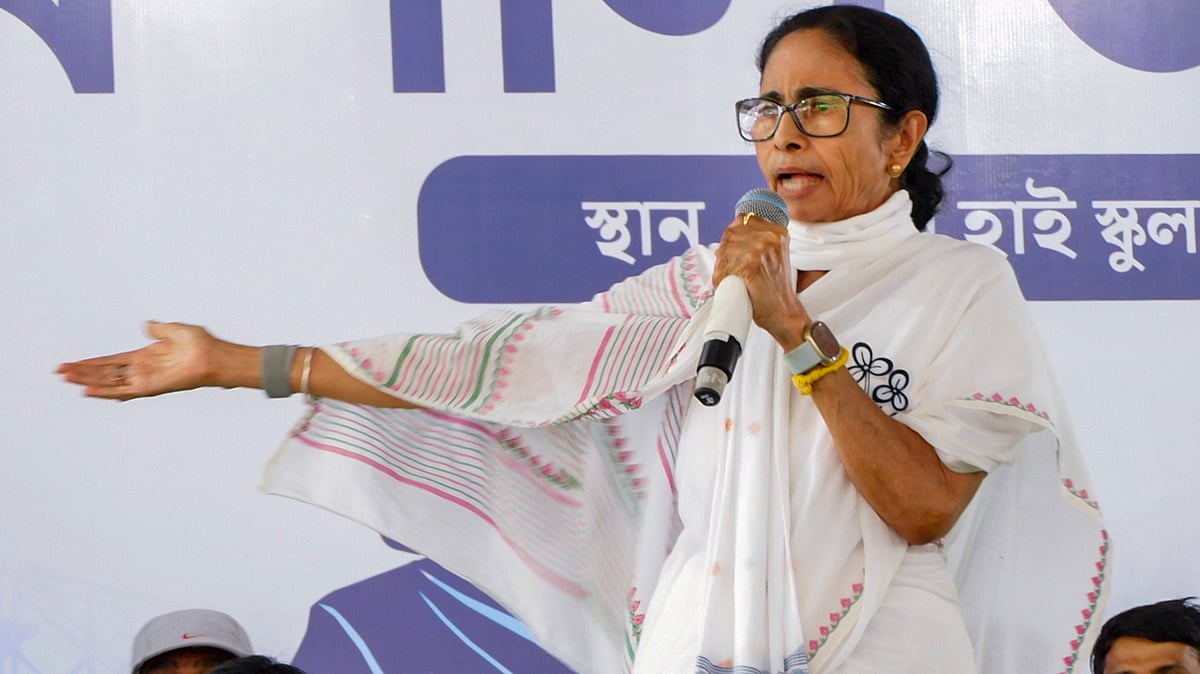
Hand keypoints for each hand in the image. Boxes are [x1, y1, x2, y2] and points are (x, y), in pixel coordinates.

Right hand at [57, 321, 220, 400]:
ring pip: (109, 382)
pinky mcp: (150, 387)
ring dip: (88, 381)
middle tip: (60, 371)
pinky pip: (123, 391)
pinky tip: (89, 391)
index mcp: (144, 357)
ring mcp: (144, 379)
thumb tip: (147, 325)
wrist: (214, 355)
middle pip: (105, 372)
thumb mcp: (174, 330)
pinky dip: (106, 391)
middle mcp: (141, 369)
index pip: (110, 361)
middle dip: (82, 372)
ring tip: (68, 379)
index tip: (71, 363)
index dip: (91, 362)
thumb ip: (158, 329)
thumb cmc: (200, 344)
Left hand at [712, 214, 810, 348]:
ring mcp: (762, 249)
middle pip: (731, 235)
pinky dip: (721, 276)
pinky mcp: (752, 264)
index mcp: (777, 232)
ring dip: (721, 266)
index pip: (742, 220)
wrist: (783, 312)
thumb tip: (729, 239)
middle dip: (724, 253)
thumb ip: (756, 242)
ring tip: (725, 278)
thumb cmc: (775, 289)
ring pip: (726, 250)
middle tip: (725, 269)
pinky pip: (726, 266)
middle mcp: (771, 237)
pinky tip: (726, 283)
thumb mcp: (772, 257)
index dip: (731, 236)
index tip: (729, 250)